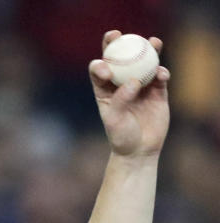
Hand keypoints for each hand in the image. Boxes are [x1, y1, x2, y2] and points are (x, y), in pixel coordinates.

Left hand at [89, 30, 169, 156]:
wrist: (140, 150)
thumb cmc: (121, 137)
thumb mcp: (115, 121)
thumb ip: (121, 100)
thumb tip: (134, 81)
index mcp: (104, 90)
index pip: (99, 70)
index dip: (99, 62)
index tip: (104, 65)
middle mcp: (121, 84)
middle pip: (120, 59)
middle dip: (118, 43)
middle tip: (120, 34)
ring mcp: (140, 85)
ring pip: (143, 63)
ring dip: (147, 50)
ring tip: (153, 42)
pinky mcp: (158, 91)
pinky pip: (160, 76)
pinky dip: (161, 72)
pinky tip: (161, 74)